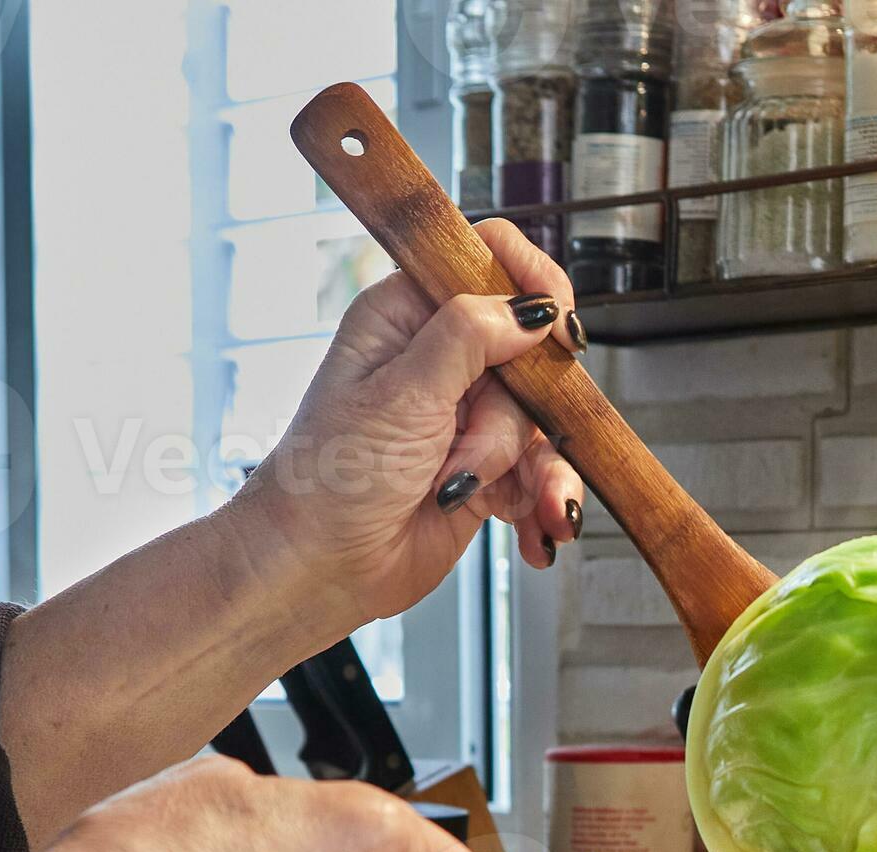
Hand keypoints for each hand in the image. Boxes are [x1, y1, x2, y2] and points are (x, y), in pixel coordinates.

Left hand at [227, 219, 588, 635]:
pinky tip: (533, 531)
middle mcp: (442, 360)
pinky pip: (544, 474)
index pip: (488, 261)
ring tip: (472, 493)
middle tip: (472, 446)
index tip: (556, 331)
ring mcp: (469, 416)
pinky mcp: (488, 469)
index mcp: (407, 316)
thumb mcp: (401, 394)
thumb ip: (467, 337)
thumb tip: (529, 307)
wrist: (321, 566)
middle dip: (516, 415)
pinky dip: (543, 505)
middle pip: (531, 356)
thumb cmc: (331, 478)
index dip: (533, 287)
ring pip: (542, 423)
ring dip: (527, 471)